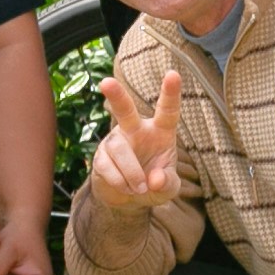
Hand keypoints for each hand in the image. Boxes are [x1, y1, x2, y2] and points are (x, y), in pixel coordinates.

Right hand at [86, 66, 186, 213]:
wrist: (128, 199)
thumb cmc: (153, 184)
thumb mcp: (168, 188)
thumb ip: (167, 182)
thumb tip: (153, 178)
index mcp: (160, 131)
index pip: (167, 111)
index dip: (170, 94)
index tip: (173, 74)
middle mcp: (136, 130)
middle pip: (125, 110)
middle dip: (117, 96)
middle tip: (106, 82)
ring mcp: (116, 141)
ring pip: (120, 150)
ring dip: (132, 173)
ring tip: (140, 188)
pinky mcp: (101, 156)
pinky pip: (108, 166)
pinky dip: (121, 182)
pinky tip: (127, 188)